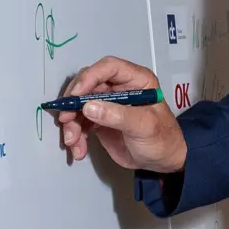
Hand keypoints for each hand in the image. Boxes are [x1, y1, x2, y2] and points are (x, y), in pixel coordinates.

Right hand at [54, 56, 187, 171]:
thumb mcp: (144, 126)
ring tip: (73, 142)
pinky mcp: (99, 120)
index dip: (89, 78)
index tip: (76, 95)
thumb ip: (118, 116)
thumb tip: (88, 107)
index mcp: (135, 80)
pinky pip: (80, 123)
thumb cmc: (162, 139)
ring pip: (79, 105)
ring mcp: (107, 104)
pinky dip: (76, 136)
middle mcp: (119, 87)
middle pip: (87, 85)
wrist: (163, 161)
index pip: (109, 68)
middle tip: (65, 119)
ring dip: (71, 123)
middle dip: (73, 103)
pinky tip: (79, 150)